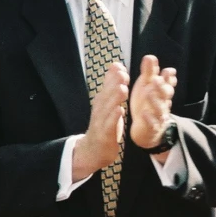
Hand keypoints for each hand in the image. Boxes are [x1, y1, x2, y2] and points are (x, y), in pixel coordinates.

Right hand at [73, 62, 128, 180]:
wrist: (92, 150)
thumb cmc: (103, 125)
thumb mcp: (107, 104)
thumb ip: (112, 86)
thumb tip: (116, 66)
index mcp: (101, 102)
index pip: (107, 87)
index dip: (112, 76)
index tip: (119, 66)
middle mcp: (99, 110)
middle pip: (106, 95)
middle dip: (114, 84)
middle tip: (122, 73)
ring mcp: (100, 122)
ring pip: (108, 109)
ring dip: (114, 98)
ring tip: (122, 88)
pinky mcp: (104, 135)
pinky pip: (109, 125)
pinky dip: (114, 118)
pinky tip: (120, 110)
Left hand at [129, 55, 177, 149]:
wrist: (145, 130)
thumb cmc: (146, 105)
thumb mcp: (145, 87)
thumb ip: (148, 73)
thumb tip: (150, 56)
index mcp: (160, 92)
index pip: (167, 83)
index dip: (168, 78)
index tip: (167, 71)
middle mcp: (162, 103)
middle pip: (165, 95)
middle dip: (163, 87)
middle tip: (157, 80)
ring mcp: (158, 116)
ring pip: (160, 109)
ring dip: (155, 101)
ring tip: (149, 93)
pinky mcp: (152, 128)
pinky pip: (152, 124)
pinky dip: (149, 119)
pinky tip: (143, 113)